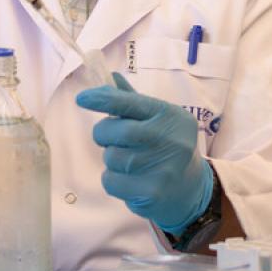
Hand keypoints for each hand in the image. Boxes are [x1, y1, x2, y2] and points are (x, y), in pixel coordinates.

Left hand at [76, 72, 213, 232]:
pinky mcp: (151, 193)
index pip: (131, 103)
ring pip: (111, 158)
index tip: (82, 99)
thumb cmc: (166, 146)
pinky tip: (131, 180)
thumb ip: (133, 101)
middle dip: (103, 133)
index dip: (104, 99)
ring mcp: (162, 168)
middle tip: (109, 138)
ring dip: (111, 159)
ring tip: (129, 162)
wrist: (189, 188)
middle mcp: (170, 140)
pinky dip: (113, 180)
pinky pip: (111, 181)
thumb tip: (110, 77)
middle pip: (116, 132)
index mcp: (170, 116)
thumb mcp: (157, 119)